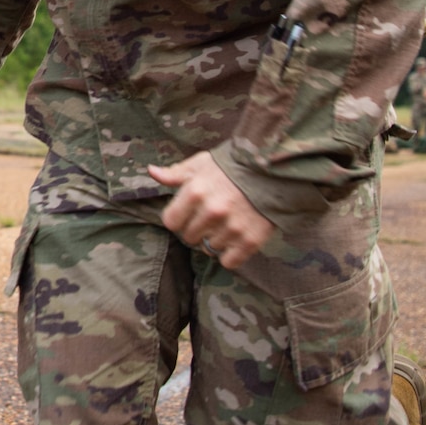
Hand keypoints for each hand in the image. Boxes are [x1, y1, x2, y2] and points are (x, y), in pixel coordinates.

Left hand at [150, 151, 273, 269]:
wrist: (274, 171)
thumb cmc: (233, 166)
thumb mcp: (202, 163)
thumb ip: (175, 173)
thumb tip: (151, 172)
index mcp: (194, 192)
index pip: (171, 222)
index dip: (177, 219)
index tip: (187, 214)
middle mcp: (211, 212)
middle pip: (189, 237)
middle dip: (196, 229)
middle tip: (209, 218)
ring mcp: (231, 228)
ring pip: (209, 248)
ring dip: (214, 240)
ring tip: (226, 224)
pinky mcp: (250, 241)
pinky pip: (229, 261)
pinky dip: (230, 254)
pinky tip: (235, 239)